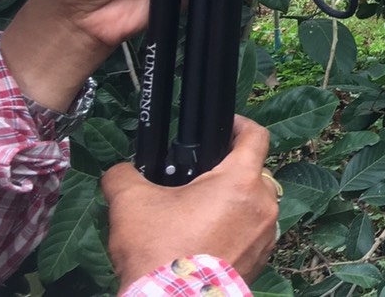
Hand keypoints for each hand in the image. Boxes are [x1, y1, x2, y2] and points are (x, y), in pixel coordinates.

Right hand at [103, 116, 279, 285]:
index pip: (255, 136)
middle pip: (253, 173)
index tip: (226, 127)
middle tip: (199, 182)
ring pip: (253, 205)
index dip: (240, 125)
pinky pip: (252, 234)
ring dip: (232, 205)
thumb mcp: (130, 203)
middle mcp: (262, 204)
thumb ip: (124, 174)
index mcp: (240, 181)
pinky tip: (206, 240)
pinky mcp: (260, 260)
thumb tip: (120, 170)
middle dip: (227, 174)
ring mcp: (265, 234)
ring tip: (199, 215)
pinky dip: (234, 232)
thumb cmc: (158, 253)